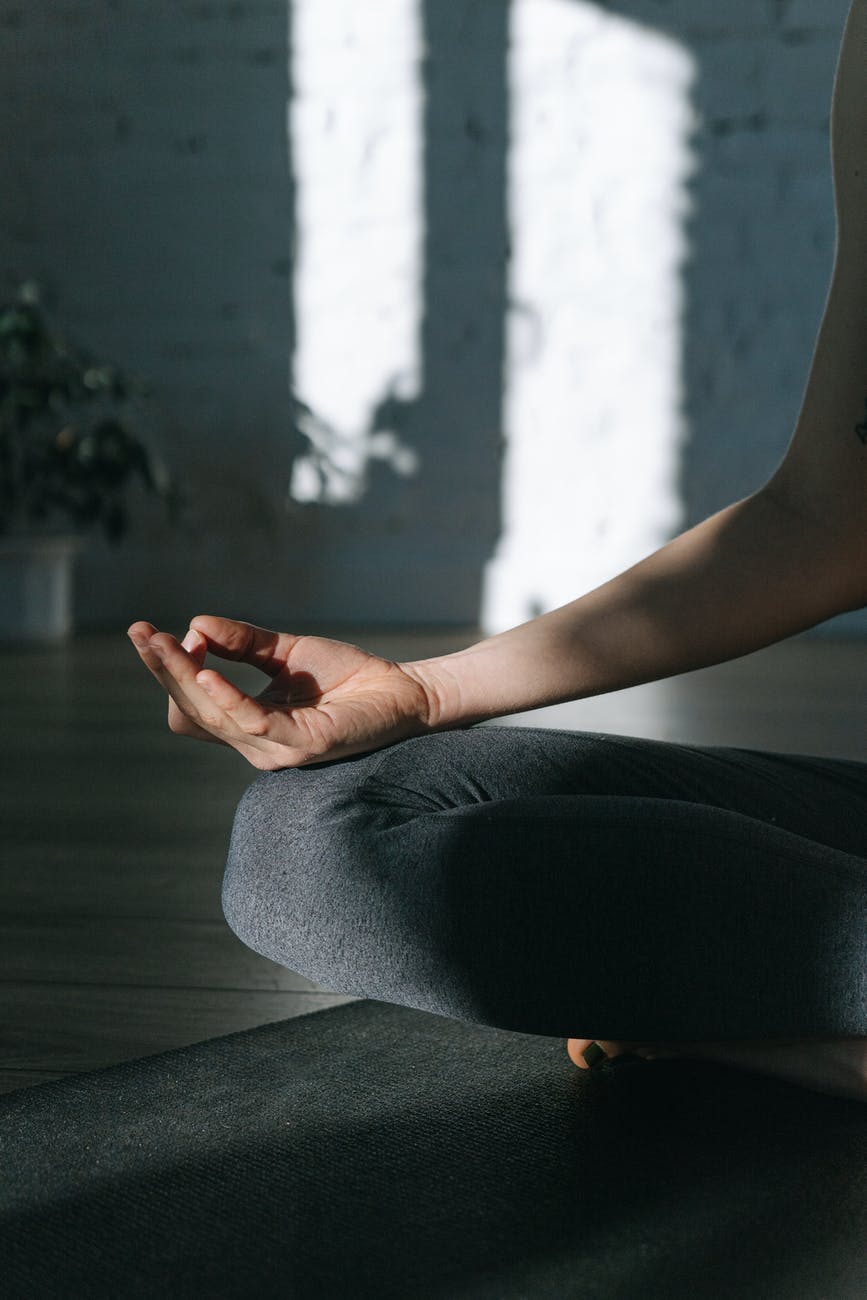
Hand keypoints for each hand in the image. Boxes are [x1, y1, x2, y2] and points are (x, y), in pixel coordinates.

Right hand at [127, 615, 440, 769]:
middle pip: (191, 710)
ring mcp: (275, 748)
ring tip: (166, 643)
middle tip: (139, 632)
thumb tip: (196, 626)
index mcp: (248, 723)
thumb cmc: (348, 676)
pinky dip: (227, 697)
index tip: (157, 634)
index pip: (191, 706)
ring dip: (184, 677)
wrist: (404, 691)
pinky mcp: (301, 745)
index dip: (171, 672)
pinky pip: (251, 722)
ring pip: (213, 715)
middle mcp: (255, 742)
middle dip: (164, 670)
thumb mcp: (286, 652)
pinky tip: (208, 671)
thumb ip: (244, 643)